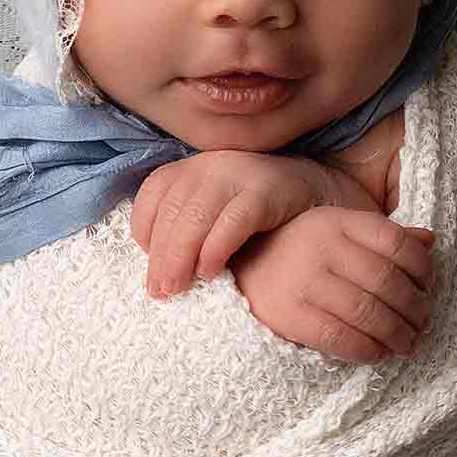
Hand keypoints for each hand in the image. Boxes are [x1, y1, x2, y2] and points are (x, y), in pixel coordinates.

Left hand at [131, 150, 329, 296]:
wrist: (311, 192)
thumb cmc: (253, 216)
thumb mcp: (211, 216)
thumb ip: (185, 234)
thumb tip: (156, 276)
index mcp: (188, 168)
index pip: (152, 197)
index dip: (144, 234)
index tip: (150, 267)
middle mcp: (208, 165)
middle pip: (173, 211)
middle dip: (161, 256)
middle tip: (160, 291)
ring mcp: (236, 174)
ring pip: (197, 216)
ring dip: (181, 256)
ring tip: (177, 287)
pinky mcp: (264, 191)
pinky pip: (232, 221)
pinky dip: (215, 248)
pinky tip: (209, 271)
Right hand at [230, 207, 437, 363]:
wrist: (234, 264)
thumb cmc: (299, 250)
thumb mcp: (337, 231)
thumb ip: (382, 237)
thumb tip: (429, 241)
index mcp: (337, 221)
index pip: (395, 242)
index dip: (422, 269)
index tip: (428, 287)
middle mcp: (321, 246)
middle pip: (386, 281)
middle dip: (414, 309)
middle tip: (423, 324)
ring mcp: (303, 280)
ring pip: (368, 312)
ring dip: (397, 334)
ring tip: (407, 343)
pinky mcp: (289, 314)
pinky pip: (340, 337)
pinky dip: (368, 350)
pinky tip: (378, 353)